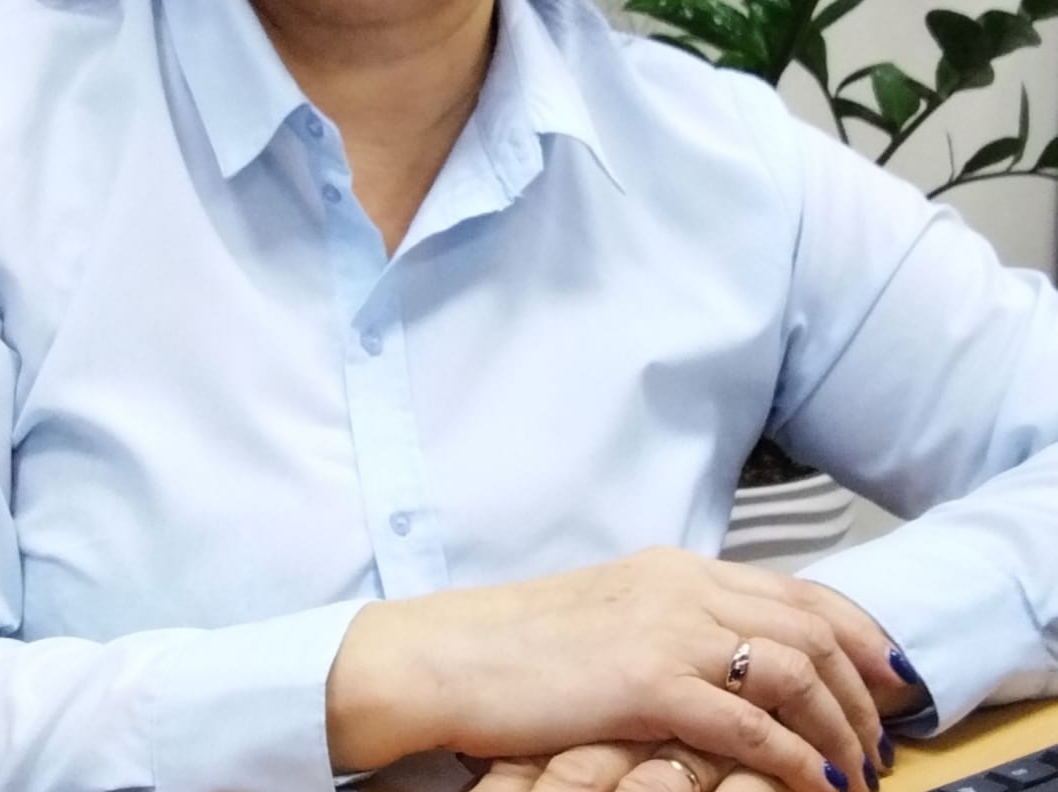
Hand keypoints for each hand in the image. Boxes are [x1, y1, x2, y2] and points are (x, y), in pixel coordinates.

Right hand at [328, 547, 892, 791]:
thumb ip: (672, 624)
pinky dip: (796, 760)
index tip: (887, 675)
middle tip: (882, 739)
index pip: (793, 589)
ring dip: (839, 727)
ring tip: (856, 771)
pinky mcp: (648, 683)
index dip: (855, 631)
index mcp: (673, 568)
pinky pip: (751, 726)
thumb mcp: (611, 616)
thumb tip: (731, 659)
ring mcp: (666, 630)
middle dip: (861, 687)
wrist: (451, 656)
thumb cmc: (519, 647)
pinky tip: (816, 786)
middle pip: (809, 626)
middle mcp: (681, 587)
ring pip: (794, 671)